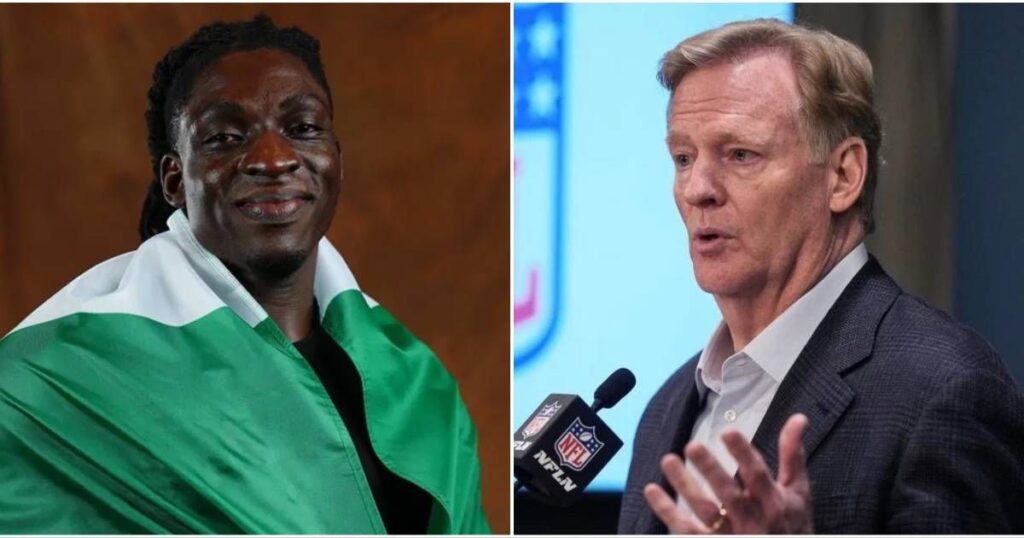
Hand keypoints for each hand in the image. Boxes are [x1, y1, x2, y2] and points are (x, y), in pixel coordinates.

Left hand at [643, 413, 813, 533]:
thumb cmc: (791, 525)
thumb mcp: (798, 492)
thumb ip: (792, 455)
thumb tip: (798, 418)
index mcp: (773, 502)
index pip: (757, 475)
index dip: (743, 454)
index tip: (727, 431)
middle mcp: (752, 520)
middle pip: (729, 494)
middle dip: (711, 470)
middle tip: (693, 446)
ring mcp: (731, 535)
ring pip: (705, 511)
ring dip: (685, 486)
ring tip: (668, 460)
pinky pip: (686, 530)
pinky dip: (667, 512)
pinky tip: (652, 490)